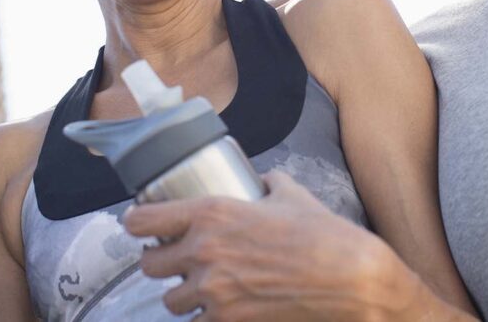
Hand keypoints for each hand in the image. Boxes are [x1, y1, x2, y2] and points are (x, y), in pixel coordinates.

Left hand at [124, 171, 466, 321]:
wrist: (351, 278)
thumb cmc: (323, 233)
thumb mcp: (289, 194)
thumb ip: (265, 183)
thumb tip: (260, 179)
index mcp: (211, 213)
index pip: (142, 220)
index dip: (136, 223)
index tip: (138, 225)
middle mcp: (204, 252)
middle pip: (149, 266)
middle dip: (160, 263)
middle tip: (175, 260)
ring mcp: (214, 292)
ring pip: (171, 302)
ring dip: (182, 295)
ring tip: (201, 288)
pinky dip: (207, 318)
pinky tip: (222, 309)